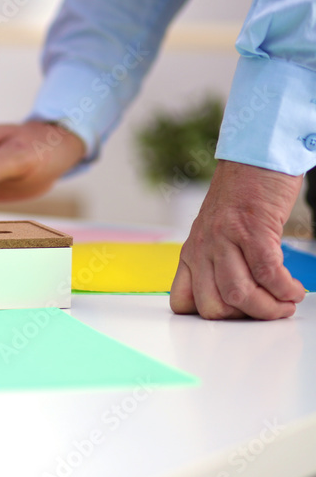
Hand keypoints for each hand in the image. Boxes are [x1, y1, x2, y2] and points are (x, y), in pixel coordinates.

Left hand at [170, 161, 305, 319]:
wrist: (255, 157)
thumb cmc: (241, 196)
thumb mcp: (215, 233)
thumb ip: (215, 261)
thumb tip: (233, 296)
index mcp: (190, 253)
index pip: (182, 303)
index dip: (209, 316)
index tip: (236, 313)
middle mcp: (202, 250)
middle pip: (212, 307)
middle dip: (244, 319)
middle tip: (267, 311)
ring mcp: (225, 240)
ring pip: (239, 295)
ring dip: (268, 308)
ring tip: (286, 304)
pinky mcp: (253, 230)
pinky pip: (268, 273)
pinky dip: (285, 289)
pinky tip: (294, 289)